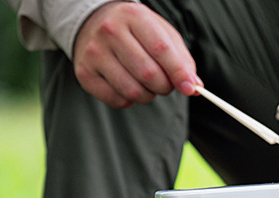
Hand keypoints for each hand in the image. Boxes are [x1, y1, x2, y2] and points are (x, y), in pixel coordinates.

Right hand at [73, 1, 201, 107]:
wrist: (94, 23)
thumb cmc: (137, 31)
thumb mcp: (162, 34)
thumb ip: (181, 60)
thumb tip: (194, 87)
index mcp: (133, 16)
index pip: (161, 49)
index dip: (178, 73)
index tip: (190, 88)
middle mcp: (110, 31)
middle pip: (148, 74)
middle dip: (164, 86)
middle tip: (165, 84)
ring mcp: (94, 53)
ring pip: (133, 91)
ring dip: (148, 96)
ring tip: (148, 85)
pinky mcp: (85, 73)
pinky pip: (117, 100)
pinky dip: (130, 100)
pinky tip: (129, 85)